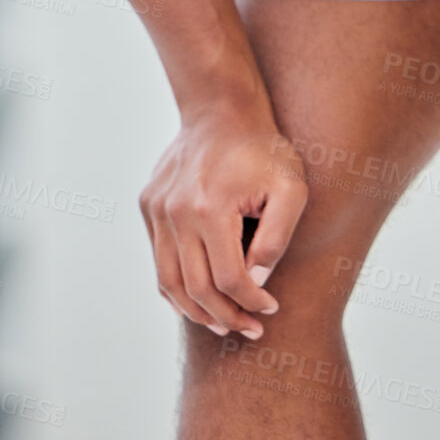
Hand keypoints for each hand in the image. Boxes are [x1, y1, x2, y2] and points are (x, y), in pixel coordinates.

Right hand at [139, 102, 308, 338]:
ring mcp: (157, 210)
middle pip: (197, 288)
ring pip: (169, 282)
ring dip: (196, 312)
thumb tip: (256, 281)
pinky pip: (160, 260)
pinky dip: (176, 287)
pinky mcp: (148, 206)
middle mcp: (176, 212)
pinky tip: (198, 299)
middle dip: (227, 317)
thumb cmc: (263, 150)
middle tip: (250, 329)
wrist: (220, 110)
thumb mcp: (291, 188)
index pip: (229, 279)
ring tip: (222, 324)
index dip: (251, 302)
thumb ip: (276, 238)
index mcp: (210, 208)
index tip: (270, 309)